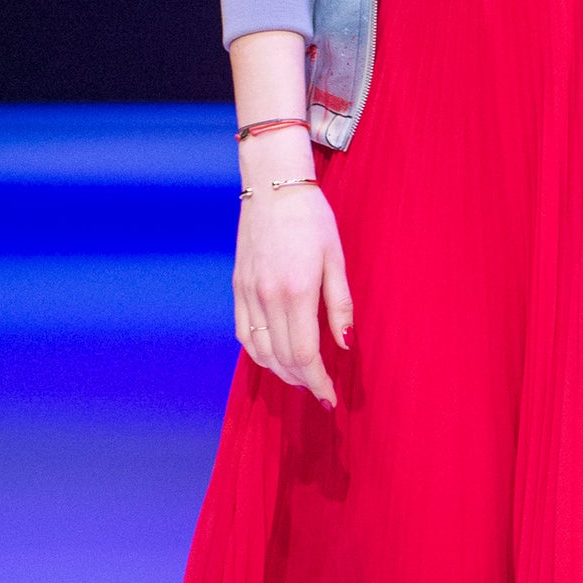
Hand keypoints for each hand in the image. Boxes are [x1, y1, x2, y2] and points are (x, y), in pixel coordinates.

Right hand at [235, 178, 353, 405]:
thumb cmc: (312, 218)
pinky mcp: (238, 286)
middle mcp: (268, 296)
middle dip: (303, 381)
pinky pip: (244, 333)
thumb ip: (340, 305)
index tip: (330, 398)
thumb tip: (345, 345)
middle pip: (282, 358)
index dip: (318, 382)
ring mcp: (248, 292)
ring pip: (260, 351)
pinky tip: (274, 357)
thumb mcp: (336, 259)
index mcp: (297, 291)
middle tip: (321, 390)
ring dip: (280, 372)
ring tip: (301, 378)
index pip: (305, 354)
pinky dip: (258, 353)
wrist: (273, 185)